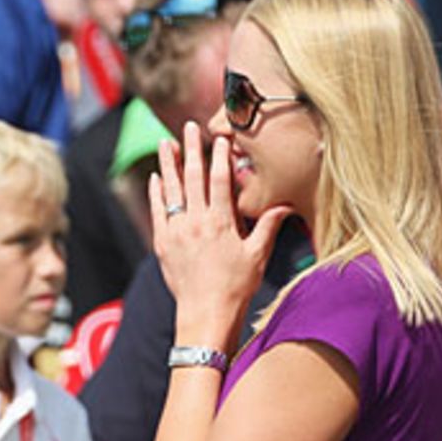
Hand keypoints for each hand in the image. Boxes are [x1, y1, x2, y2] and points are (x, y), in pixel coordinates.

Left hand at [149, 123, 292, 347]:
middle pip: (192, 177)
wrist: (205, 313)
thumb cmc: (235, 286)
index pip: (220, 180)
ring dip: (168, 164)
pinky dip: (156, 193)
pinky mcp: (162, 244)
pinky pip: (157, 211)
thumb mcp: (257, 255)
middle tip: (189, 127)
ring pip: (171, 190)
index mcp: (221, 222)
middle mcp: (196, 223)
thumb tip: (285, 205)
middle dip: (191, 149)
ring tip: (165, 143)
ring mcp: (176, 232)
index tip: (220, 137)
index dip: (220, 156)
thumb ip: (268, 226)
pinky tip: (156, 178)